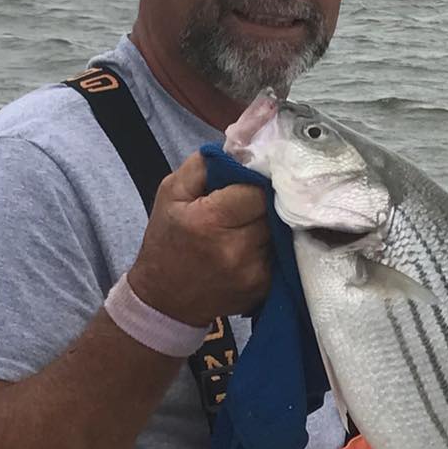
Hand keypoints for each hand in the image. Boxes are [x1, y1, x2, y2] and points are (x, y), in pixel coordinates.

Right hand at [128, 153, 271, 326]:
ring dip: (271, 223)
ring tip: (251, 223)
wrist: (165, 301)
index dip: (257, 181)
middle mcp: (237, 248)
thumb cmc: (166, 242)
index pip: (259, 189)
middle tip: (253, 201)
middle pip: (274, 210)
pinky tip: (253, 245)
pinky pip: (280, 254)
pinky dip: (271, 245)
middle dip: (267, 201)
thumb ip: (203, 164)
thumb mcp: (171, 193)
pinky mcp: (265, 287)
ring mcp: (254, 271)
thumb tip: (240, 147)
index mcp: (211, 220)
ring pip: (281, 232)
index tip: (252, 181)